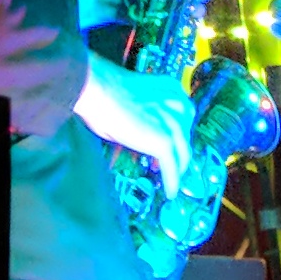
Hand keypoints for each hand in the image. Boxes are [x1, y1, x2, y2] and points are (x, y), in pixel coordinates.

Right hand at [75, 53, 195, 188]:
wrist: (95, 88)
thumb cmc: (101, 89)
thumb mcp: (132, 97)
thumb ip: (144, 112)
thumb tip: (137, 129)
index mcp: (171, 88)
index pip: (183, 115)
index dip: (178, 131)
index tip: (172, 141)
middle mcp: (177, 104)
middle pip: (185, 135)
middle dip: (178, 150)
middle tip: (169, 162)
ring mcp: (172, 123)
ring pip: (182, 152)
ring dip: (177, 168)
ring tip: (172, 180)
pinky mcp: (163, 141)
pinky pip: (171, 167)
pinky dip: (172, 181)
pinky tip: (170, 191)